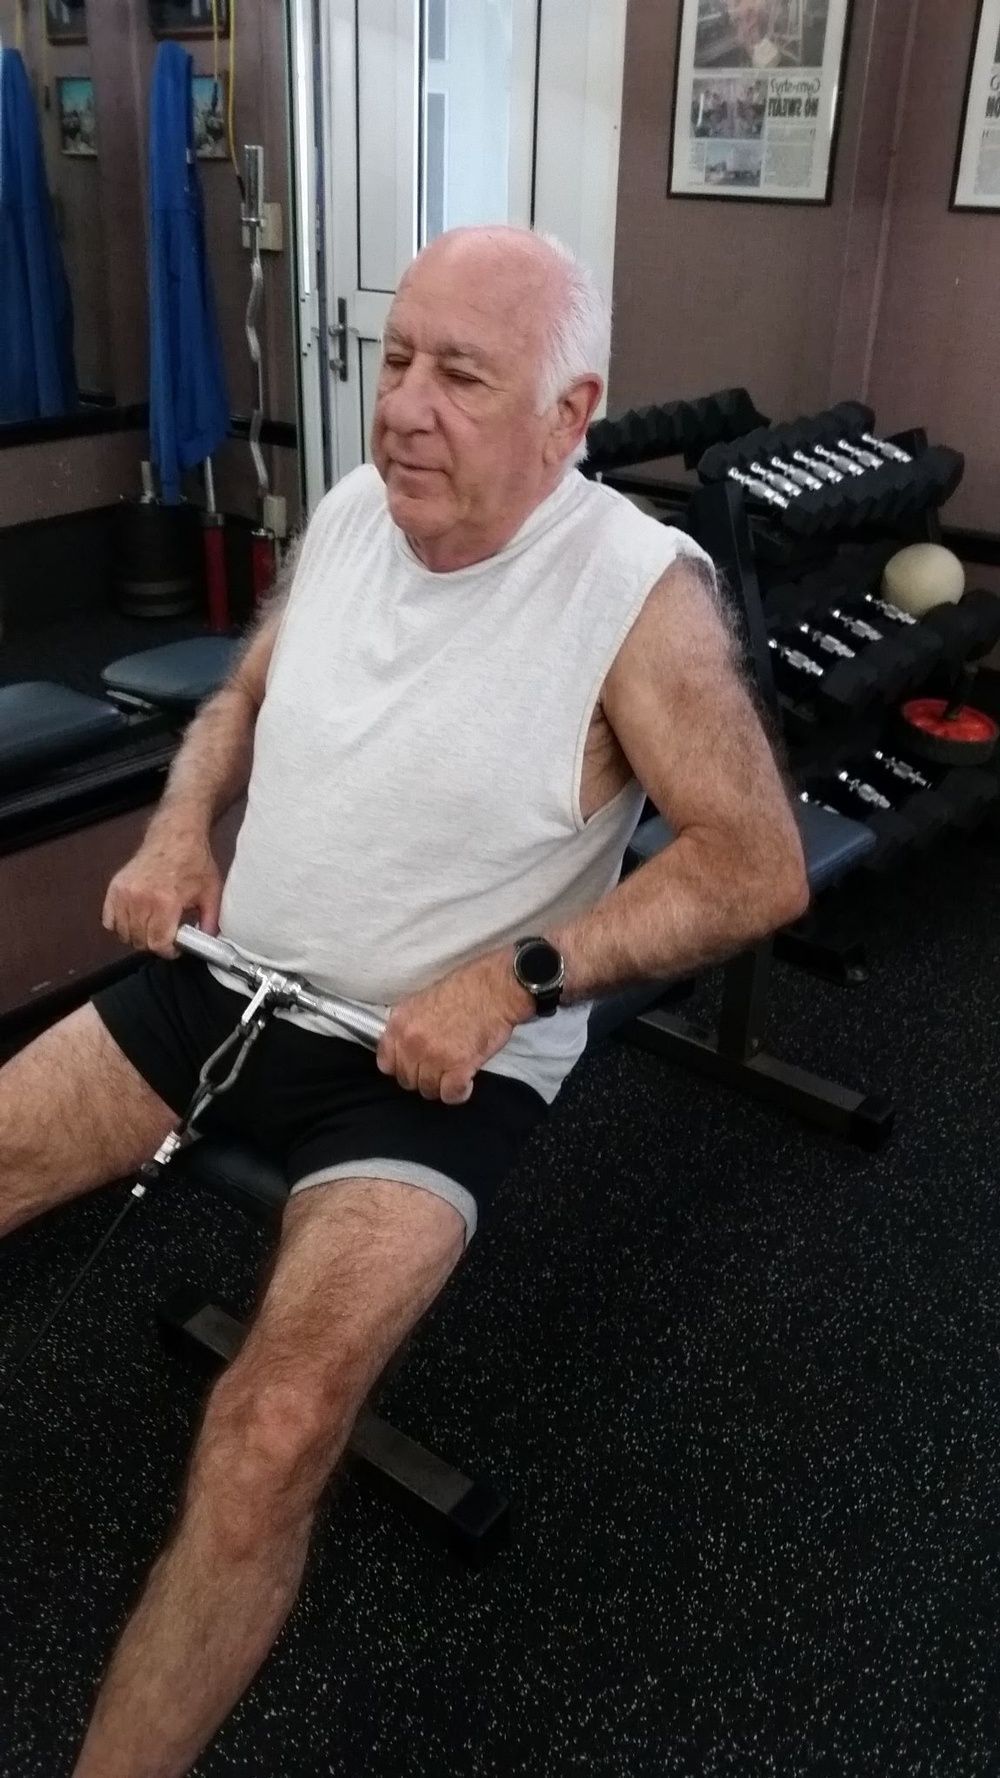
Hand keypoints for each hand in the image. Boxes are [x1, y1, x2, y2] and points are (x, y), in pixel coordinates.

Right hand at [102, 822, 221, 958]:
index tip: (174, 947)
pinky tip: (135, 920)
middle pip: (140, 941)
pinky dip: (119, 925)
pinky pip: (109, 920)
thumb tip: (208, 943)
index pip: (157, 943)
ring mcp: (125, 893)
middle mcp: (141, 898)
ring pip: (123, 933)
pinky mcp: (115, 888)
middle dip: (154, 944)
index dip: (168, 951)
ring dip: (137, 936)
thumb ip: (210, 921)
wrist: (174, 835)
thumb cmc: (193, 861)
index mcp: (166, 902)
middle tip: (165, 936)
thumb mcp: (211, 892)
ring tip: (152, 927)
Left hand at [377, 952, 532, 1104]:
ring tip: (455, 1074)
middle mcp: (411, 1042)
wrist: (495, 989)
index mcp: (400, 1023)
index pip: (386, 1063)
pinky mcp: (458, 1068)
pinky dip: (459, 1093)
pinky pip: (450, 1095)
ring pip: (428, 1090)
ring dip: (442, 1086)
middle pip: (407, 1080)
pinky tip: (466, 1082)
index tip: (414, 1065)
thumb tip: (405, 1047)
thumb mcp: (422, 1000)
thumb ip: (408, 1025)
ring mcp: (434, 1057)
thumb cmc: (465, 988)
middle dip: (423, 1077)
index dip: (402, 1067)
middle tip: (440, 1068)